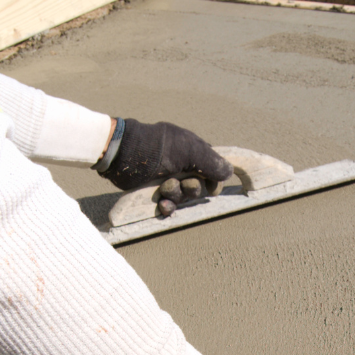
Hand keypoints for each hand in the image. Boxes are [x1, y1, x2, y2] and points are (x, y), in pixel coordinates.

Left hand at [98, 119, 232, 197]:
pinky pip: (169, 205)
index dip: (214, 182)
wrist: (125, 154)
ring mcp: (168, 178)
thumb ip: (212, 162)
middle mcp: (182, 166)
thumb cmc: (159, 147)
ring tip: (164, 188)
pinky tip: (163, 205)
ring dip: (177, 195)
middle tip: (182, 182)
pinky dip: (168, 206)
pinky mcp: (154, 191)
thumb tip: (229, 172)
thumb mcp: (191, 150)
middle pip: (199, 187)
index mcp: (193, 152)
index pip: (212, 170)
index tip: (212, 188)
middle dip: (192, 189)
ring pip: (184, 197)